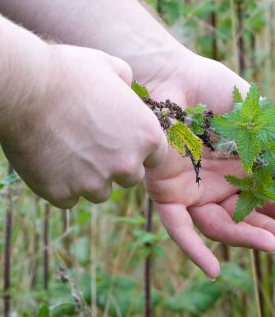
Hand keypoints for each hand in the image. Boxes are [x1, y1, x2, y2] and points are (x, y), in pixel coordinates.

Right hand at [0, 44, 167, 207]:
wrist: (25, 88)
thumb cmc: (69, 72)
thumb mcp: (112, 67)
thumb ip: (128, 83)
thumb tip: (128, 87)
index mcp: (147, 137)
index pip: (155, 157)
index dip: (139, 151)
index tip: (122, 142)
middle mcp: (127, 165)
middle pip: (130, 178)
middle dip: (115, 166)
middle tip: (92, 146)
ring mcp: (95, 182)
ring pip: (99, 192)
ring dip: (88, 178)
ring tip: (67, 151)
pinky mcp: (63, 193)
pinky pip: (68, 198)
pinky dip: (59, 185)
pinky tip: (49, 162)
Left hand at [144, 53, 274, 278]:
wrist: (172, 75)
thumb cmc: (213, 89)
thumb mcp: (255, 118)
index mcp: (237, 166)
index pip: (261, 195)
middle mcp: (216, 182)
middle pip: (243, 215)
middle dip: (268, 226)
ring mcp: (192, 189)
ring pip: (219, 224)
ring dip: (245, 237)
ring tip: (272, 243)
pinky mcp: (166, 192)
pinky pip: (178, 227)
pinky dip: (194, 250)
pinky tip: (214, 271)